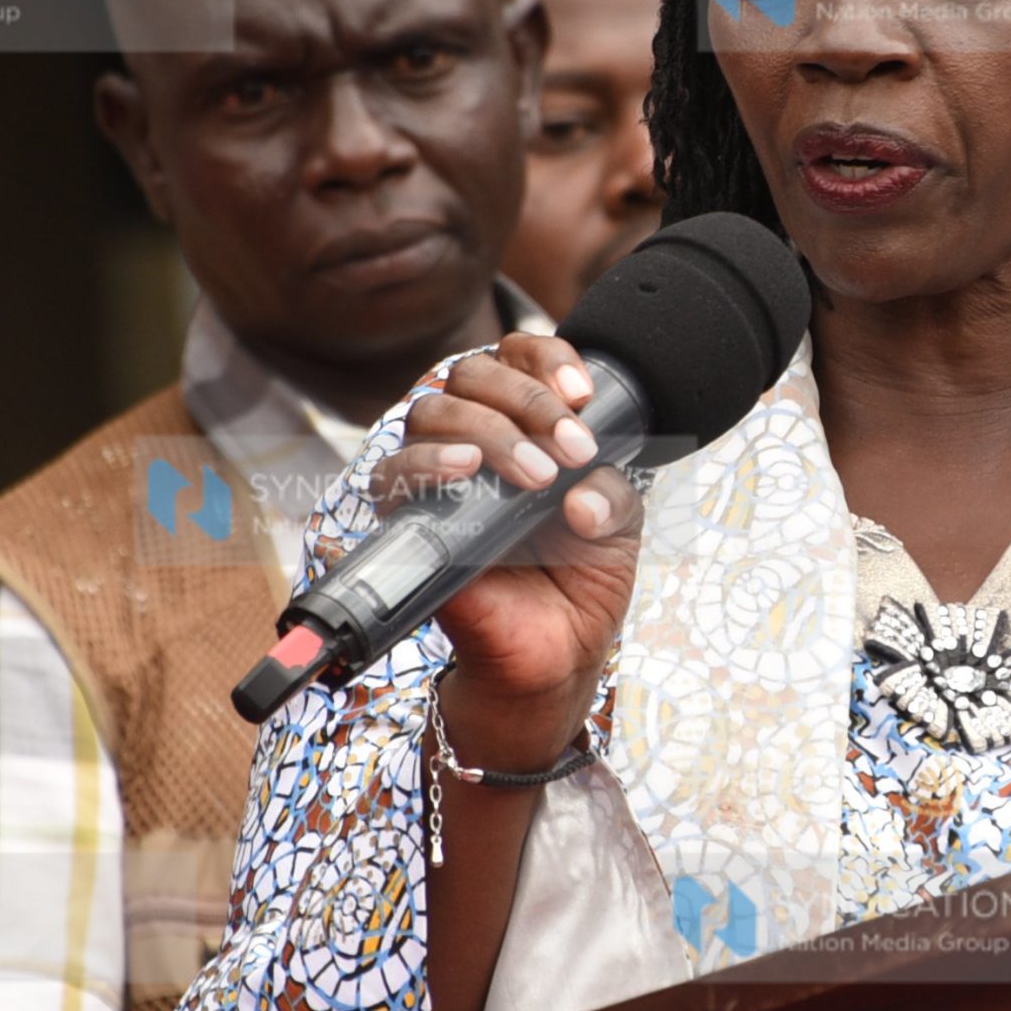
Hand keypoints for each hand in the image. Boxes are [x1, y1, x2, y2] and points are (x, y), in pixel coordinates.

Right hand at [366, 333, 641, 772]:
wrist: (558, 656)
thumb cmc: (582, 580)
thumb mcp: (617, 525)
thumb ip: (613, 493)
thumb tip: (582, 495)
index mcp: (527, 424)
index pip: (517, 354)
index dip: (546, 358)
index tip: (583, 392)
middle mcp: (477, 440)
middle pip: (471, 373)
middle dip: (527, 399)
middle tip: (572, 449)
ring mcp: (438, 478)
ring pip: (432, 412)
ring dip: (488, 430)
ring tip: (536, 474)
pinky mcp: (408, 522)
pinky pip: (392, 474)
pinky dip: (427, 463)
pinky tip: (465, 471)